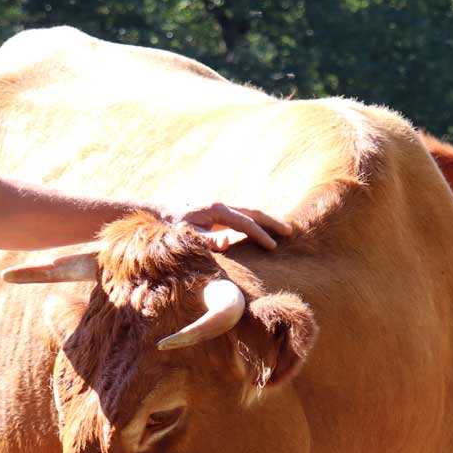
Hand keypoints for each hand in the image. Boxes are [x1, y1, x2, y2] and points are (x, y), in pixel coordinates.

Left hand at [171, 202, 292, 250]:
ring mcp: (222, 209)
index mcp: (218, 210)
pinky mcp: (220, 215)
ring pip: (250, 214)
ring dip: (266, 221)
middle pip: (253, 213)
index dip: (260, 235)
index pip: (245, 223)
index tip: (273, 246)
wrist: (163, 211)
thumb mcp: (187, 233)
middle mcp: (223, 206)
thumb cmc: (174, 225)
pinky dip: (256, 223)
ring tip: (284, 230)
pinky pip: (243, 218)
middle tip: (290, 232)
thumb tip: (226, 242)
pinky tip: (263, 231)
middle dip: (272, 222)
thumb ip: (206, 239)